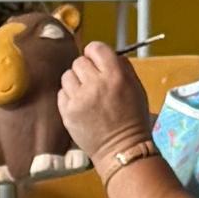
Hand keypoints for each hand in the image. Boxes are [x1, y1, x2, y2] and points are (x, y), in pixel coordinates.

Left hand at [58, 40, 151, 159]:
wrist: (122, 149)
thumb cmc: (132, 120)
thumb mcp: (137, 88)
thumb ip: (123, 67)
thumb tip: (109, 55)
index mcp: (115, 76)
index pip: (96, 48)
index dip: (95, 53)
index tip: (96, 60)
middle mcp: (96, 85)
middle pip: (79, 62)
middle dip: (86, 69)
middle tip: (93, 82)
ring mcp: (79, 99)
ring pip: (67, 76)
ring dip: (76, 82)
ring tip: (86, 95)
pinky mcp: (68, 112)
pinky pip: (61, 93)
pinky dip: (69, 97)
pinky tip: (81, 106)